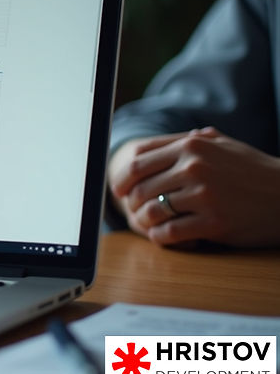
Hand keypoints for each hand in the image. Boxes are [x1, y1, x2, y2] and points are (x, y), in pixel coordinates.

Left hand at [107, 127, 279, 246]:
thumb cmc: (255, 171)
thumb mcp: (227, 146)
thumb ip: (198, 140)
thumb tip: (182, 136)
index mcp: (191, 146)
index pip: (139, 160)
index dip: (122, 177)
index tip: (118, 189)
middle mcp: (194, 167)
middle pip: (141, 187)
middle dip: (131, 202)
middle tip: (132, 211)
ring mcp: (204, 194)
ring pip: (152, 210)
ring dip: (144, 220)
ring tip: (148, 224)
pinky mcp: (213, 222)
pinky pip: (170, 232)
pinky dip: (160, 237)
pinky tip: (163, 237)